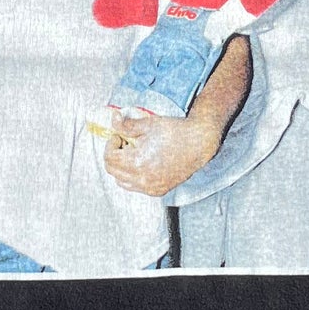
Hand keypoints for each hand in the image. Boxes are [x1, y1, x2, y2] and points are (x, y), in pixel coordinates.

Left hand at [100, 106, 222, 198]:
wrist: (199, 143)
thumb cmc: (175, 132)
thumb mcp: (147, 124)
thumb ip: (126, 125)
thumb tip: (113, 119)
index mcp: (137, 163)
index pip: (109, 158)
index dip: (111, 144)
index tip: (119, 136)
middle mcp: (142, 180)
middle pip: (113, 171)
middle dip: (114, 156)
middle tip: (125, 143)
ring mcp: (150, 187)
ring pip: (122, 182)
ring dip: (122, 168)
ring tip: (134, 154)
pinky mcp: (158, 190)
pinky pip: (136, 187)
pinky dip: (133, 177)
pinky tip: (143, 163)